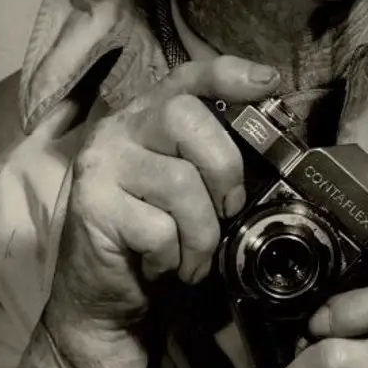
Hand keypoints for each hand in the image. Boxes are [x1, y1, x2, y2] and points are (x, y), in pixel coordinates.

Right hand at [43, 55, 278, 367]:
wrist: (100, 294)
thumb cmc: (156, 232)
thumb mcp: (189, 184)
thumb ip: (214, 154)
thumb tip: (275, 134)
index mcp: (148, 114)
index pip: (189, 76)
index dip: (230, 73)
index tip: (269, 83)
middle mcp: (119, 129)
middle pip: (185, 119)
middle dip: (224, 167)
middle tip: (228, 207)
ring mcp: (101, 166)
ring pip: (179, 182)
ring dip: (202, 232)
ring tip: (195, 255)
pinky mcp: (91, 208)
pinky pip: (158, 229)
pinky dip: (175, 257)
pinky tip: (166, 266)